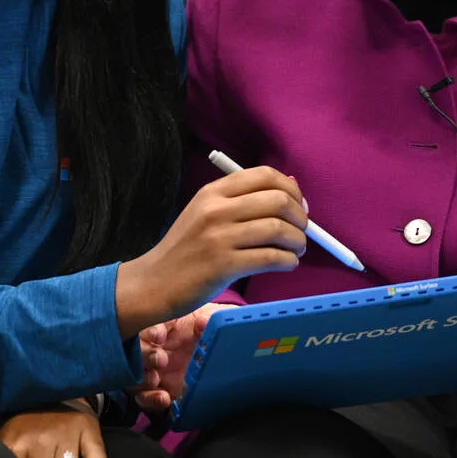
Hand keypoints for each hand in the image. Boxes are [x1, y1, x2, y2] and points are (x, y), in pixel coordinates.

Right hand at [114, 168, 305, 335]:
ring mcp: (219, 238)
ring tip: (296, 250)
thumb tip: (290, 191)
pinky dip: (288, 261)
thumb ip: (241, 201)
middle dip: (300, 217)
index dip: (291, 189)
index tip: (298, 205)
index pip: (264, 175)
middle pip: (277, 200)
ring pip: (278, 229)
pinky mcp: (224, 266)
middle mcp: (216, 210)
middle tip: (302, 232)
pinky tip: (287, 264)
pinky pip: (271, 258)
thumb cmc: (185, 249)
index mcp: (213, 192)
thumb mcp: (205, 213)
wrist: (154, 282)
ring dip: (298, 241)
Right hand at [134, 302, 236, 410]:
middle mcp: (154, 347)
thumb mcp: (214, 319)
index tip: (159, 335)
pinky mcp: (159, 390)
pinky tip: (163, 398)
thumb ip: (210, 319)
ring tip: (155, 379)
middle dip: (144, 355)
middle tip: (160, 359)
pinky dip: (150, 399)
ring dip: (143, 377)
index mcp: (164, 325)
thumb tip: (203, 321)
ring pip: (135, 373)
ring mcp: (154, 369)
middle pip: (135, 350)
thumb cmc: (213, 330)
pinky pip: (144, 397)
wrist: (223, 357)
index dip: (151, 330)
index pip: (148, 324)